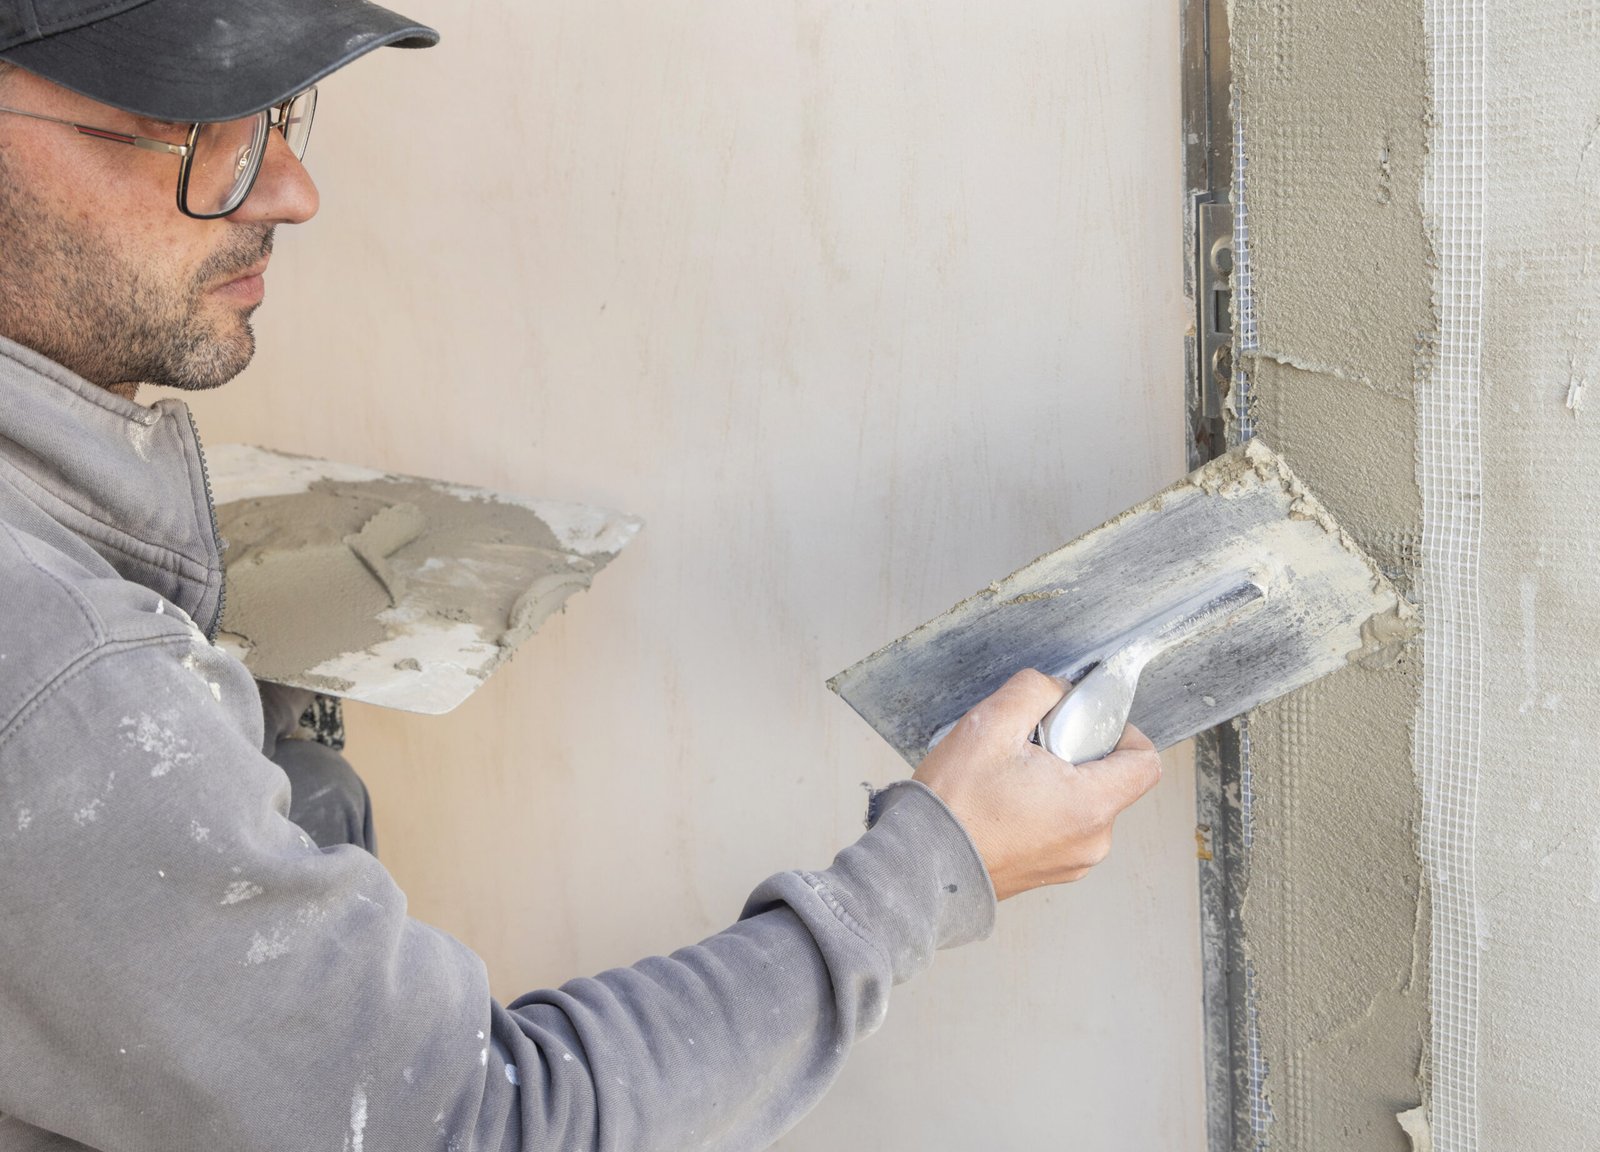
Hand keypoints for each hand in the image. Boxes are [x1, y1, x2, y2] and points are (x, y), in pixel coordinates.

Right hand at [912, 669, 1162, 899]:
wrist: (919, 867)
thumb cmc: (953, 807)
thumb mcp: (989, 724)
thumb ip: (1034, 690)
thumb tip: (1057, 689)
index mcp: (1090, 806)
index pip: (1146, 762)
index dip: (1123, 732)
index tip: (1086, 724)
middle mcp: (1091, 841)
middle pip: (1111, 780)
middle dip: (1075, 753)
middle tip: (1029, 750)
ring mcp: (1071, 862)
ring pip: (1084, 803)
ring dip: (1056, 782)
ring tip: (1008, 779)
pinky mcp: (1050, 872)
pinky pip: (1063, 827)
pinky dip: (1043, 808)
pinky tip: (1003, 802)